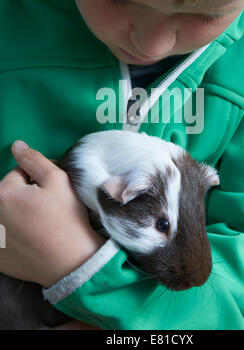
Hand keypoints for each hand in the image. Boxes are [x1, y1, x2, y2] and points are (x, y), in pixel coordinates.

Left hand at [0, 140, 104, 287]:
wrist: (72, 261)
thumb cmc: (66, 218)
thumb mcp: (57, 180)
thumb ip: (34, 160)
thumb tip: (17, 145)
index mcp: (4, 193)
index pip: (18, 173)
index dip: (38, 179)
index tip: (52, 192)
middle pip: (9, 193)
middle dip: (25, 195)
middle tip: (47, 208)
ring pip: (7, 214)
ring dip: (19, 213)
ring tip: (40, 225)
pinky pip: (5, 235)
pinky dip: (14, 234)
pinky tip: (31, 240)